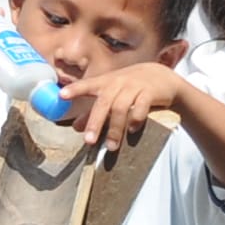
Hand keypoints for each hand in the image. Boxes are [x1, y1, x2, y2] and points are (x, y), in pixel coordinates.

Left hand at [55, 57, 192, 149]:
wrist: (163, 77)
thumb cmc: (130, 87)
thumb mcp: (111, 94)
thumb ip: (92, 110)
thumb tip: (74, 127)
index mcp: (105, 82)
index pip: (88, 85)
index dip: (75, 89)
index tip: (61, 95)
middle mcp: (118, 83)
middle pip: (103, 102)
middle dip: (95, 122)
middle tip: (88, 141)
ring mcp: (135, 86)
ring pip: (121, 107)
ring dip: (115, 128)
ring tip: (111, 147)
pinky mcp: (150, 92)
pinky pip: (142, 107)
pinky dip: (136, 119)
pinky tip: (132, 130)